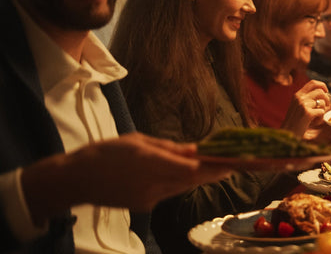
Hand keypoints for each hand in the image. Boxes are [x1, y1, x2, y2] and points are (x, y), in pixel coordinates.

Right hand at [22, 133, 231, 221]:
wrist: (74, 180)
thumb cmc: (105, 153)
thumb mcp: (139, 141)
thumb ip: (169, 148)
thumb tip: (197, 150)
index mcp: (152, 164)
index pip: (194, 168)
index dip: (218, 167)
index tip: (237, 162)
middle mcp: (154, 184)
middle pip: (193, 180)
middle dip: (216, 172)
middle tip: (238, 164)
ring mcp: (149, 199)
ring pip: (183, 187)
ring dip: (201, 177)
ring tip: (222, 167)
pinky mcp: (144, 206)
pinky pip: (169, 193)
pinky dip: (180, 183)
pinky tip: (187, 174)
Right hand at [283, 80, 330, 136]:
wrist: (287, 133)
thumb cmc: (295, 122)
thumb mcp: (301, 108)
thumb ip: (312, 102)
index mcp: (297, 95)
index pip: (312, 83)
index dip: (322, 85)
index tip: (326, 91)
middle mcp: (300, 97)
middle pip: (320, 91)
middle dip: (326, 99)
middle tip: (325, 108)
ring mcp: (303, 104)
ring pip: (322, 102)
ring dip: (323, 111)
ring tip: (316, 118)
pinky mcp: (307, 113)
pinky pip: (321, 112)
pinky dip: (320, 119)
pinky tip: (313, 123)